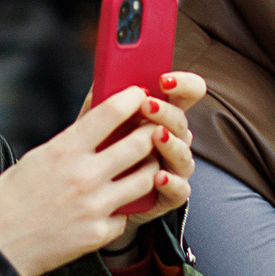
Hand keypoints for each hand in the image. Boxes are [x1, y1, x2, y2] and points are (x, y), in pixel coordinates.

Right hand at [0, 84, 171, 275]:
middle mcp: (83, 176)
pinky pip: (127, 213)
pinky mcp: (100, 232)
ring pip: (146, 178)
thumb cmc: (10, 201)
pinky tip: (115, 203)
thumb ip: (71, 136)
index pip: (110, 113)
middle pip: (139, 143)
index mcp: (63, 151)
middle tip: (151, 130)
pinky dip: (124, 206)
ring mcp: (95, 206)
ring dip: (149, 167)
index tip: (138, 94)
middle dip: (150, 132)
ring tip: (143, 165)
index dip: (131, 98)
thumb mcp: (36, 157)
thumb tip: (94, 110)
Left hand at [108, 72, 203, 252]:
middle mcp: (172, 139)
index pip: (186, 94)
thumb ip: (102, 102)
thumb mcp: (94, 126)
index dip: (184, 84)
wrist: (89, 199)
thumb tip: (103, 77)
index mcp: (160, 116)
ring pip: (184, 154)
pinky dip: (171, 182)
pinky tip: (158, 176)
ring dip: (172, 144)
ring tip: (156, 136)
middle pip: (182, 122)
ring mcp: (173, 167)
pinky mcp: (169, 196)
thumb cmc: (96, 154)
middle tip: (148, 105)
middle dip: (167, 112)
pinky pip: (180, 190)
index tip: (165, 79)